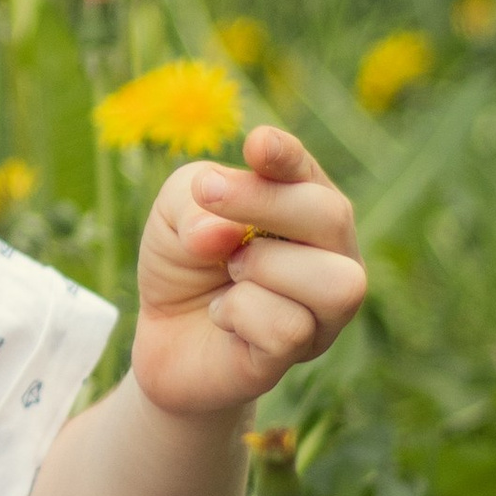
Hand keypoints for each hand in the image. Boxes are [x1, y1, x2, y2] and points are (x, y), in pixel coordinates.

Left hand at [128, 126, 364, 419]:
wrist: (162, 336)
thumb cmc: (183, 263)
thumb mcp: (175, 213)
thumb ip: (195, 204)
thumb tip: (222, 233)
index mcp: (304, 203)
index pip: (308, 171)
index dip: (287, 156)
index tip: (256, 145)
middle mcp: (331, 251)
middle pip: (332, 216)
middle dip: (266, 203)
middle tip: (208, 197)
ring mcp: (326, 306)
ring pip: (333, 281)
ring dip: (264, 267)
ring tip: (231, 271)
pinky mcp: (304, 350)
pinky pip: (288, 328)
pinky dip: (239, 315)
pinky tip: (223, 316)